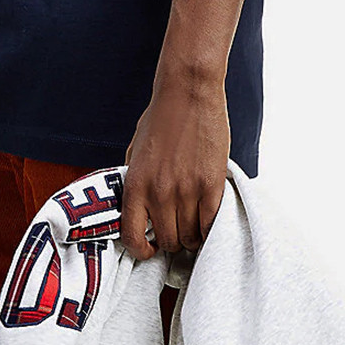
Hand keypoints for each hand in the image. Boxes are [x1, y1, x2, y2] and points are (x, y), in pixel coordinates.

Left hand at [119, 78, 229, 260]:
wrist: (188, 93)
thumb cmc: (161, 117)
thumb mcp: (135, 152)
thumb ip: (136, 182)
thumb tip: (139, 209)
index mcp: (135, 185)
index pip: (132, 237)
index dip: (142, 251)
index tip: (149, 249)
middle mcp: (159, 193)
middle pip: (168, 240)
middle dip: (172, 241)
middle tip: (178, 230)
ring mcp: (186, 191)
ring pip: (191, 237)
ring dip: (193, 235)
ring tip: (194, 223)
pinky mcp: (211, 185)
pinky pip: (211, 224)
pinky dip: (210, 227)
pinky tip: (208, 219)